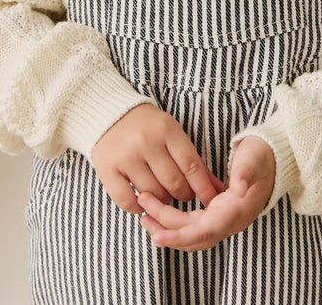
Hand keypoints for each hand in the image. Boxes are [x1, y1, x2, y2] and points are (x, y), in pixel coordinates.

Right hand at [91, 103, 225, 213]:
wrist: (109, 114)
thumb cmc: (147, 126)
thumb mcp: (171, 132)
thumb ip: (189, 158)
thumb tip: (215, 186)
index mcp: (167, 130)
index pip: (191, 165)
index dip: (203, 187)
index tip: (211, 201)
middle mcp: (146, 142)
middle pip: (173, 183)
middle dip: (183, 194)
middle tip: (183, 194)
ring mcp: (126, 157)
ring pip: (153, 194)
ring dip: (161, 200)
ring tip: (162, 193)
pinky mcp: (107, 169)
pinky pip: (126, 201)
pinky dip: (137, 208)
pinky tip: (141, 202)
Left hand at [137, 136, 275, 251]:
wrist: (275, 157)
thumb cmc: (262, 156)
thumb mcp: (254, 159)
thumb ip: (245, 172)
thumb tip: (238, 188)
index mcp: (236, 212)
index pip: (203, 231)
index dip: (179, 236)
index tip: (157, 236)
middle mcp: (229, 221)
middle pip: (192, 234)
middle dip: (165, 228)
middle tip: (142, 211)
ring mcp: (224, 218)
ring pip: (191, 231)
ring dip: (168, 226)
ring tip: (145, 214)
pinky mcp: (219, 211)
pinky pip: (194, 223)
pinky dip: (177, 220)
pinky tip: (162, 208)